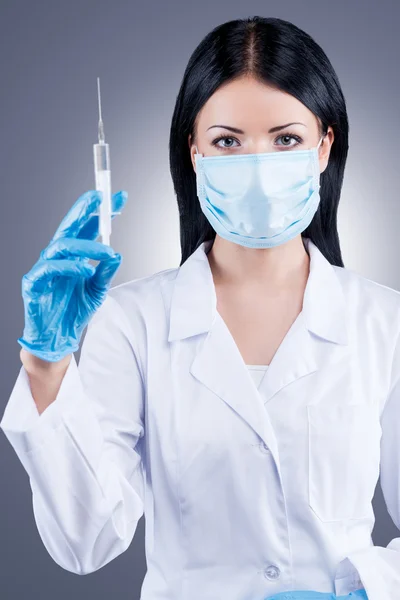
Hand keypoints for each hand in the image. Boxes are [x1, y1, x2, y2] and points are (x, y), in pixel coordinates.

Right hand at [17, 189, 127, 361]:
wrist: (57, 338)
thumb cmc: (74, 311)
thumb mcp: (97, 291)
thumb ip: (106, 273)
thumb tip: (117, 255)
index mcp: (73, 255)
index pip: (86, 227)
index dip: (102, 212)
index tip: (120, 199)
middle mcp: (57, 257)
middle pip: (69, 226)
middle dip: (85, 210)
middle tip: (101, 198)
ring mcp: (44, 268)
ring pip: (62, 245)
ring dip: (86, 245)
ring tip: (106, 251)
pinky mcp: (33, 282)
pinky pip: (50, 268)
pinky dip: (70, 267)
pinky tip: (86, 269)